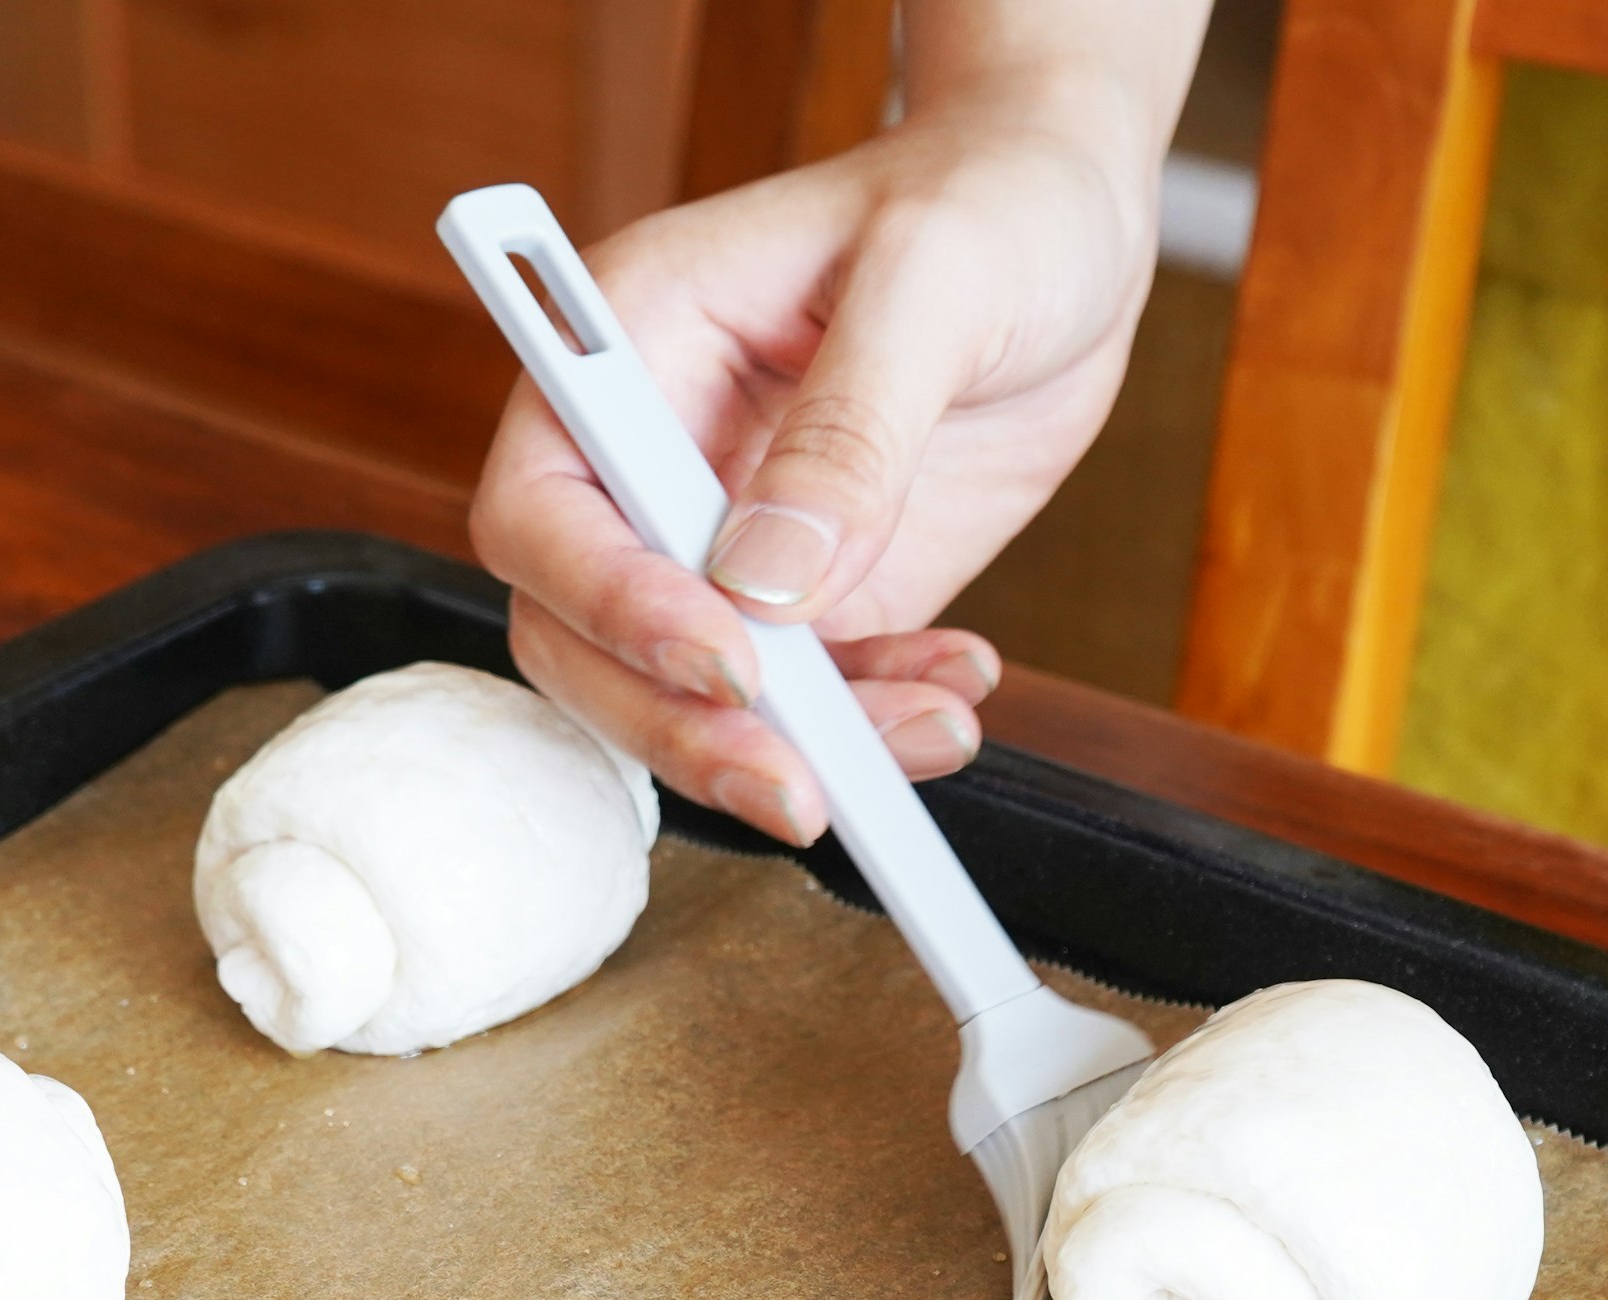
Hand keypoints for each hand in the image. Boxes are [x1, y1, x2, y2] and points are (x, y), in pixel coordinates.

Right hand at [468, 11, 1199, 843]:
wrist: (1063, 217)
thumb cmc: (985, 200)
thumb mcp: (933, 281)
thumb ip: (850, 429)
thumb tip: (767, 584)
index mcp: (631, 350)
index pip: (544, 510)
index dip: (610, 602)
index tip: (729, 660)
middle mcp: (654, 459)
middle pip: (587, 639)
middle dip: (685, 728)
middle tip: (799, 790)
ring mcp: (729, 540)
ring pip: (691, 698)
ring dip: (799, 751)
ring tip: (931, 730)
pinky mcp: (819, 595)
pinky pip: (813, 703)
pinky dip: (876, 727)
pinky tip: (956, 691)